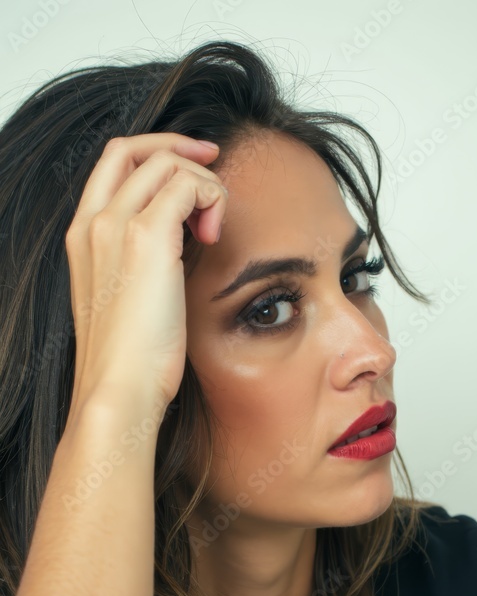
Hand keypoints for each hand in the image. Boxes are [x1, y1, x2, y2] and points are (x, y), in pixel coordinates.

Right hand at [64, 132, 227, 418]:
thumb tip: (181, 247)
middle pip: (135, 149)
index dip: (154, 153)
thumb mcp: (128, 302)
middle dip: (181, 148)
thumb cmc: (130, 361)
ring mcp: (116, 226)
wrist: (119, 389)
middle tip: (216, 163)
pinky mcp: (147, 238)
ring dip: (204, 185)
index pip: (113, 164)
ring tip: (212, 234)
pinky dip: (212, 198)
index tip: (193, 165)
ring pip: (167, 164)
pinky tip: (213, 239)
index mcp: (83, 237)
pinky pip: (189, 185)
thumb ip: (143, 266)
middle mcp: (93, 223)